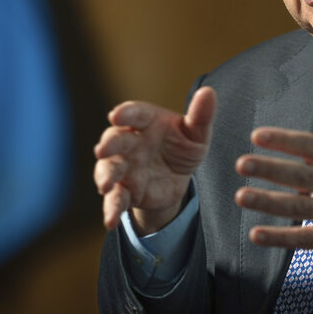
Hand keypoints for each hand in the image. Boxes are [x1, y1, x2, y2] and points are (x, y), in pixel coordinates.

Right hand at [94, 86, 216, 232]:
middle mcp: (131, 142)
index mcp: (147, 122)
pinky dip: (111, 209)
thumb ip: (201, 115)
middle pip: (115, 140)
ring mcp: (125, 167)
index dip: (126, 113)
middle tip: (104, 149)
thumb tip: (208, 92)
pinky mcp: (126, 191)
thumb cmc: (184, 146)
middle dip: (109, 144)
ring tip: (106, 185)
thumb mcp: (197, 133)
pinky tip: (110, 221)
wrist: (178, 177)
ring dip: (105, 176)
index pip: (135, 114)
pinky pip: (115, 200)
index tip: (116, 115)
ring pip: (108, 169)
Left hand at [234, 93, 312, 265]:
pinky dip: (282, 238)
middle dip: (271, 169)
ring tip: (242, 195)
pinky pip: (308, 239)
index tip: (258, 135)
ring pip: (302, 207)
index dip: (285, 139)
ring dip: (269, 202)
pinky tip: (257, 234)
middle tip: (243, 163)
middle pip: (304, 176)